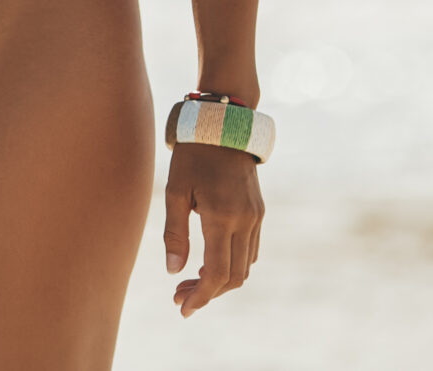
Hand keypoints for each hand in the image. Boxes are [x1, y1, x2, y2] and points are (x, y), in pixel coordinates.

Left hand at [162, 143, 262, 315]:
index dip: (200, 296)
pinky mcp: (259, 213)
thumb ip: (175, 233)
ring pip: (245, 267)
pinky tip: (210, 262)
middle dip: (207, 293)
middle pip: (233, 277)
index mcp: (221, 216)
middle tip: (179, 297)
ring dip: (220, 281)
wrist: (224, 125)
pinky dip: (232, 264)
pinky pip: (250, 251)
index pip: (216, 273)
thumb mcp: (175, 191)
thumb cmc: (192, 155)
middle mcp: (245, 221)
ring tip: (190, 282)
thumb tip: (173, 271)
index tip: (182, 308)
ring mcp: (256, 218)